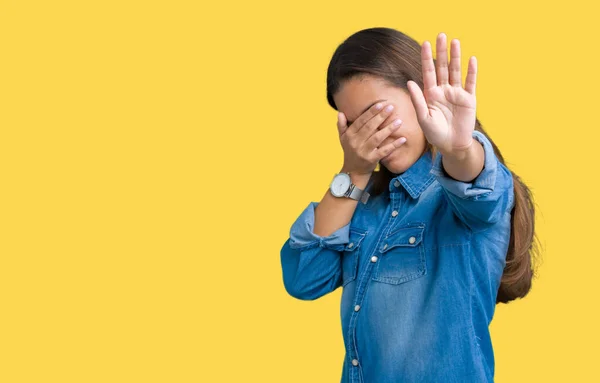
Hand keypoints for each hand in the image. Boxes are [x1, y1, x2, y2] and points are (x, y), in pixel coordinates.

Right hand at [337, 102, 406, 175]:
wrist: (353, 171)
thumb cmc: (350, 151)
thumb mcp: (343, 138)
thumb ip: (341, 125)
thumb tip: (340, 113)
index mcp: (349, 135)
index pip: (361, 121)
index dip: (371, 112)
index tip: (380, 104)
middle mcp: (355, 142)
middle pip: (370, 127)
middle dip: (381, 117)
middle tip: (391, 107)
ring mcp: (364, 152)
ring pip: (377, 138)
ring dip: (388, 129)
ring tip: (399, 121)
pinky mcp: (372, 160)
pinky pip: (384, 151)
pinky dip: (393, 145)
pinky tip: (402, 139)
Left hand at [406, 32, 476, 154]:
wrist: (452, 145)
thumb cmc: (435, 134)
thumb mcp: (423, 117)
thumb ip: (417, 100)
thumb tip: (409, 82)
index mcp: (430, 94)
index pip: (428, 72)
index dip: (427, 58)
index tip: (425, 43)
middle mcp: (443, 90)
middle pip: (442, 67)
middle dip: (441, 52)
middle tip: (441, 35)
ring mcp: (456, 93)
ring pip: (456, 71)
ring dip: (456, 57)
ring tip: (455, 42)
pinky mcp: (469, 99)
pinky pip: (470, 82)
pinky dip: (471, 71)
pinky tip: (472, 59)